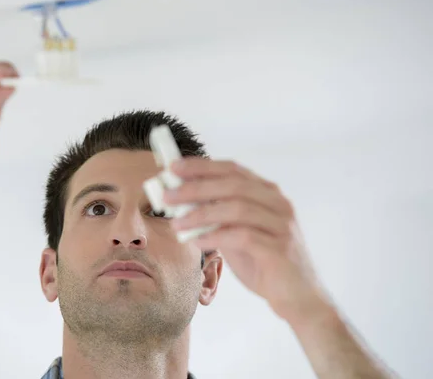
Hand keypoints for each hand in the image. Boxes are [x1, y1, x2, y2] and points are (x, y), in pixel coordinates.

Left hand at [164, 157, 333, 324]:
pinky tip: (195, 242)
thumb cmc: (263, 262)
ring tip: (175, 224)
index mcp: (267, 193)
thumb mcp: (235, 234)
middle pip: (232, 185)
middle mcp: (277, 203)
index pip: (232, 169)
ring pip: (236, 208)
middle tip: (166, 196)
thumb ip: (216, 217)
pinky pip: (242, 236)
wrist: (298, 297)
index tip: (172, 168)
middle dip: (195, 188)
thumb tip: (179, 202)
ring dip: (201, 214)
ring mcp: (281, 224)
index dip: (201, 166)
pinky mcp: (279, 248)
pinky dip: (215, 236)